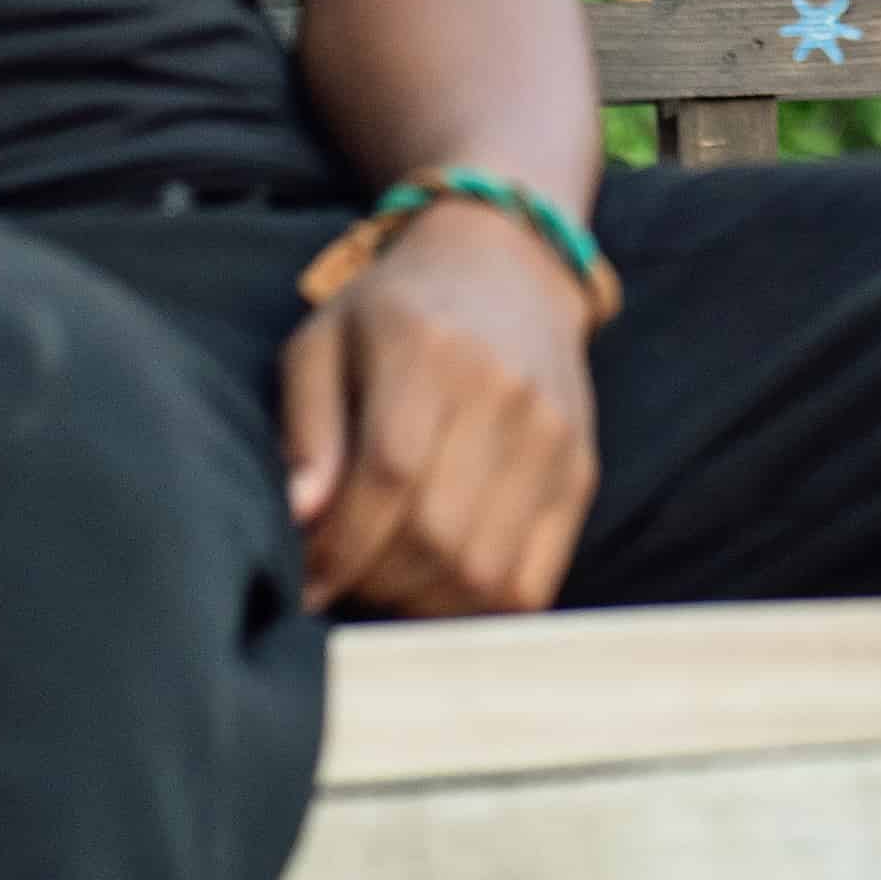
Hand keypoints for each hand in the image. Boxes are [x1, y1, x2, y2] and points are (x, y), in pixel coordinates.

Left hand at [279, 204, 597, 616]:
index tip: (306, 577)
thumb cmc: (394, 314)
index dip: (340, 547)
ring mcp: (553, 435)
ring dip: (420, 602)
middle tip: (342, 578)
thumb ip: (306, 428)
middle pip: (436, 532)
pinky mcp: (580, 472)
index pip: (388, 476)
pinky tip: (437, 585)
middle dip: (372, 580)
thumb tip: (299, 518)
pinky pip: (531, 582)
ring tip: (386, 580)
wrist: (509, 271)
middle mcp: (503, 390)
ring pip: (483, 570)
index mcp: (428, 348)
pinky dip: (475, 608)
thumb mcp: (325, 341)